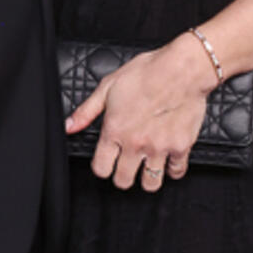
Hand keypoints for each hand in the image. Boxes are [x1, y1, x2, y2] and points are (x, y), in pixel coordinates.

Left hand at [66, 38, 209, 192]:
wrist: (183, 69)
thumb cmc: (148, 72)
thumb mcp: (109, 86)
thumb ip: (87, 110)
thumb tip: (69, 126)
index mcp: (115, 130)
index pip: (101, 168)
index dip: (102, 167)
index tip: (107, 161)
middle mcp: (136, 143)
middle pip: (123, 180)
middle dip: (123, 176)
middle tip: (127, 166)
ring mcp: (159, 147)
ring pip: (150, 183)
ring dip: (147, 179)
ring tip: (147, 168)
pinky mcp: (181, 146)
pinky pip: (176, 171)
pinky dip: (172, 169)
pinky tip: (168, 161)